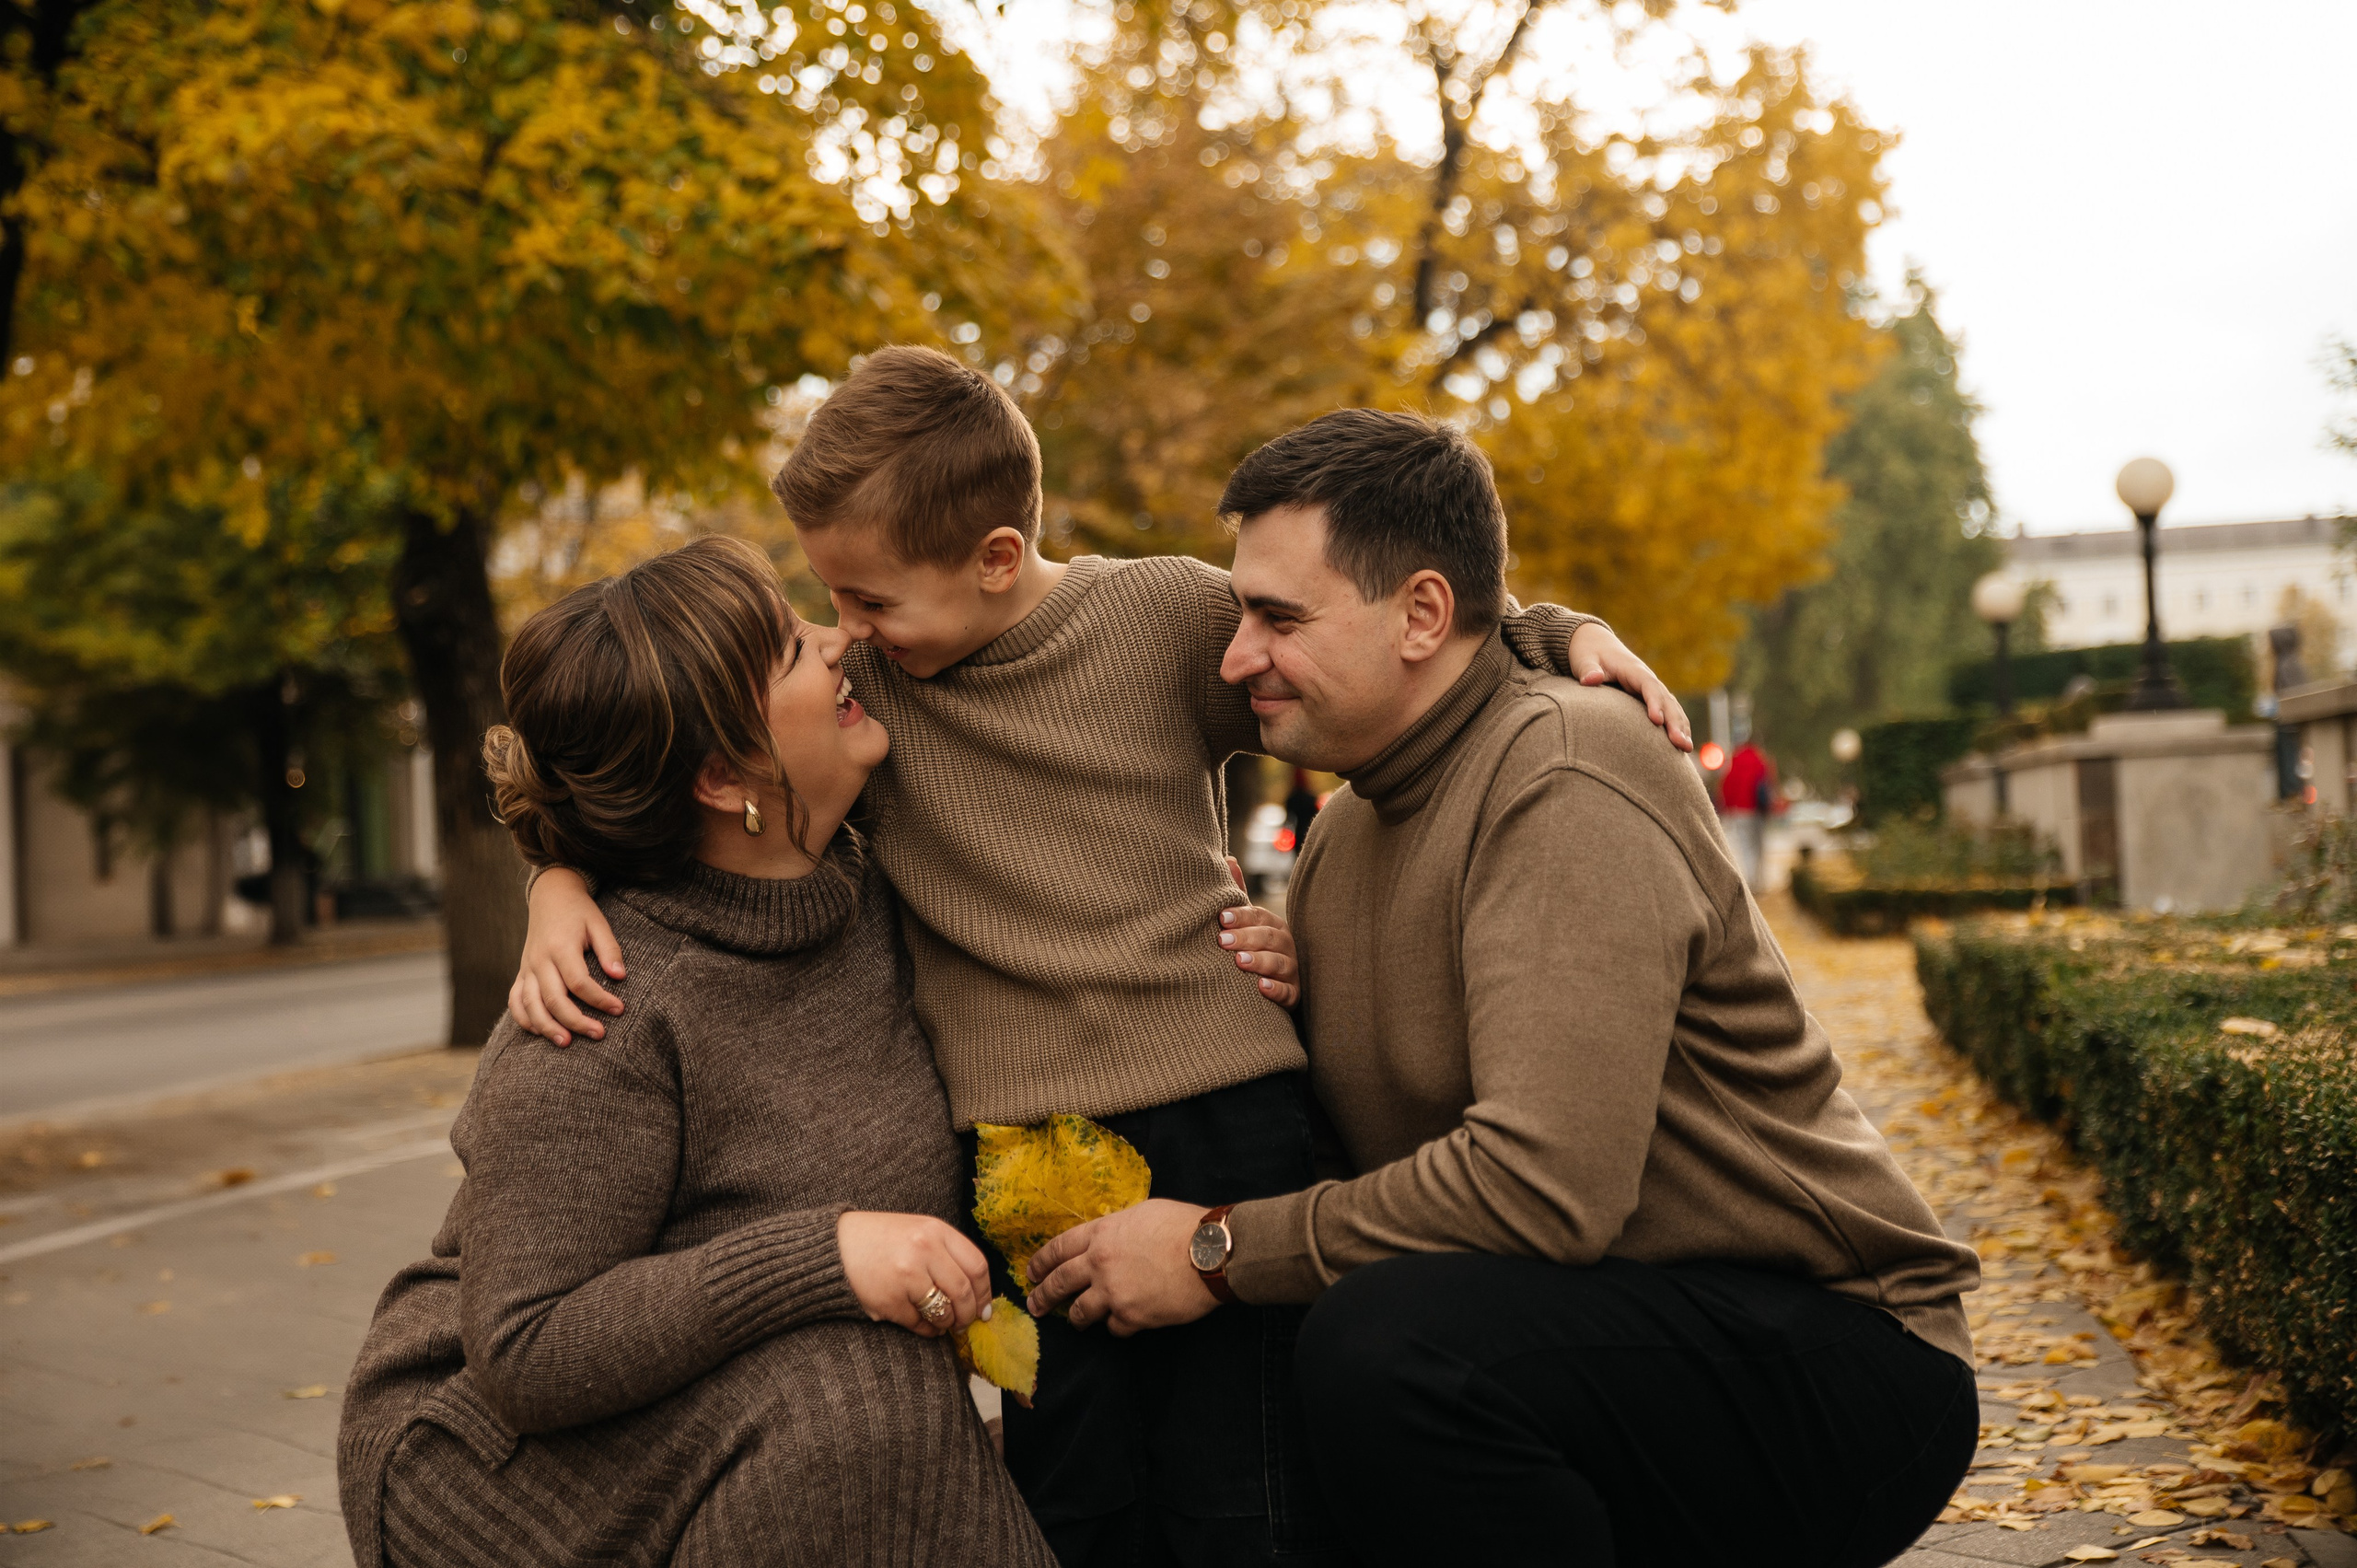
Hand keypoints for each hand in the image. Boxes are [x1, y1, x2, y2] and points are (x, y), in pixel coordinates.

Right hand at [508, 869, 624, 1045]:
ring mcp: (527, 968)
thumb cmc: (579, 912)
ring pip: (530, 1005)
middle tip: (599, 1034)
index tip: (620, 1009)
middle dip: (575, 1020)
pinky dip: (524, 1018)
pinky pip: (515, 1000)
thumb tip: (620, 976)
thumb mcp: (599, 924)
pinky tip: (539, 1032)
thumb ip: (610, 950)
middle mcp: (540, 960)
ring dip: (546, 1027)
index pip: (579, 982)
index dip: (600, 999)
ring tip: (566, 1043)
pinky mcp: (522, 973)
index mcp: (560, 947)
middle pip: (553, 998)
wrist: (551, 896)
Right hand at [837, 1211, 992, 1337]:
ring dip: (947, 1324)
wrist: (834, 1247)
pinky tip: (922, 1324)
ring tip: (942, 1323)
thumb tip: (977, 1295)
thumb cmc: (882, 1241)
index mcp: (936, 1230)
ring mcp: (906, 1275)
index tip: (984, 1308)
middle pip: (963, 1292)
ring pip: (943, 1312)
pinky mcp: (889, 1300)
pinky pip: (919, 1324)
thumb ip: (948, 1255)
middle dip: (968, 1315)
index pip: (977, 1266)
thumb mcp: (919, 1232)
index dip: (985, 1293)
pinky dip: (925, 1329)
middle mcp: (924, 1249)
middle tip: (965, 1323)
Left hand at [1023, 1199, 1221, 1335]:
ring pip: (1080, 1312)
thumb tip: (1111, 1238)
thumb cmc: (1183, 1226)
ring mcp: (1113, 1293)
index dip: (1041, 1261)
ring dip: (1075, 1318)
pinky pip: (1113, 1328)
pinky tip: (1122, 1324)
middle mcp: (1099, 1264)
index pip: (1058, 1248)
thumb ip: (1118, 1228)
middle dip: (1043, 1295)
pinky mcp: (1132, 1317)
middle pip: (1060, 1283)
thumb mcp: (1142, 1213)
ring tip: (1075, 1321)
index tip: (1032, 1272)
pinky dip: (1116, 1326)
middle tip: (1034, 1304)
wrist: (1210, 1253)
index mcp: (1101, 1234)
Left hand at [1220, 856, 1298, 1007]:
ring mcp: (1291, 970)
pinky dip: (1276, 990)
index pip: (1259, 916)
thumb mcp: (1247, 923)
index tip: (1221, 918)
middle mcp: (1285, 945)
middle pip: (1268, 937)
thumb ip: (1238, 895)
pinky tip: (1261, 988)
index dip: (1241, 916)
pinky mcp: (1293, 994)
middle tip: (1221, 940)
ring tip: (1240, 962)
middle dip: (1245, 937)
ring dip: (1260, 961)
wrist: (1272, 988)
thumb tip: (1227, 858)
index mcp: (1273, 925)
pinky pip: (1288, 992)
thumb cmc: (1255, 949)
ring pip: (1279, 963)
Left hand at [1567, 623, 1693, 751]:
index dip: (1654, 702)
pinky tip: (1682, 745)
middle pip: (1666, 700)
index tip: (1656, 721)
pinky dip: (1677, 726)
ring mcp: (1651, 689)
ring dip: (1681, 727)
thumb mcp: (1584, 659)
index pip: (1648, 685)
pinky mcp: (1649, 698)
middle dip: (1674, 721)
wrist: (1595, 645)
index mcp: (1633, 670)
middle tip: (1680, 743)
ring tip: (1686, 748)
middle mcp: (1647, 679)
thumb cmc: (1588, 654)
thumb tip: (1591, 679)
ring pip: (1671, 707)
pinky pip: (1668, 712)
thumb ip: (1588, 670)